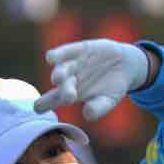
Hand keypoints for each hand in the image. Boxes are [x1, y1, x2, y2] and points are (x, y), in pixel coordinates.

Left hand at [34, 40, 151, 121]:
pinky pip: (68, 51)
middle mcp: (66, 79)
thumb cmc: (112, 88)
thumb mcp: (108, 100)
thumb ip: (98, 108)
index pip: (52, 100)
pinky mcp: (80, 49)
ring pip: (63, 69)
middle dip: (63, 91)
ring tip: (58, 78)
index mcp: (69, 95)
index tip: (38, 108)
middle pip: (60, 86)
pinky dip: (60, 53)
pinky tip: (51, 58)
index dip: (43, 104)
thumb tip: (87, 114)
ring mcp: (72, 64)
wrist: (125, 65)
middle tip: (68, 97)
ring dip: (60, 73)